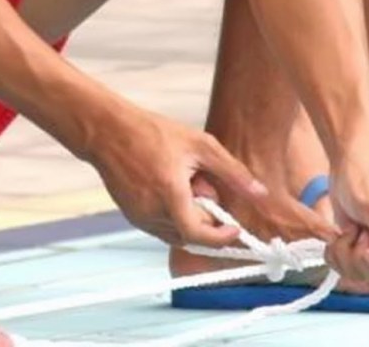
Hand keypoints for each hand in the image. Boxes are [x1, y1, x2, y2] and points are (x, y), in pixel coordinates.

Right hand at [87, 106, 332, 247]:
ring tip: (184, 183)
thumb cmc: (153, 132)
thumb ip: (233, 172)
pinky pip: (160, 227)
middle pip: (191, 235)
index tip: (234, 227)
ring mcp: (138, 217)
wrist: (107, 130)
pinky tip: (170, 186)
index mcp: (170, 194)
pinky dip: (173, 216)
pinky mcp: (131, 216)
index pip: (199, 236)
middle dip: (206, 220)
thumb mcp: (200, 145)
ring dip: (189, 219)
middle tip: (204, 186)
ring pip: (176, 233)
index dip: (221, 237)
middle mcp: (152, 211)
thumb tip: (260, 194)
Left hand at [327, 148, 368, 289]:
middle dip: (363, 261)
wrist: (348, 160)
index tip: (367, 251)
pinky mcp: (360, 247)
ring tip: (347, 230)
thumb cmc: (363, 172)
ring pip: (364, 276)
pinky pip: (348, 268)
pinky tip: (336, 237)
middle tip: (355, 233)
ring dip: (346, 256)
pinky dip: (336, 256)